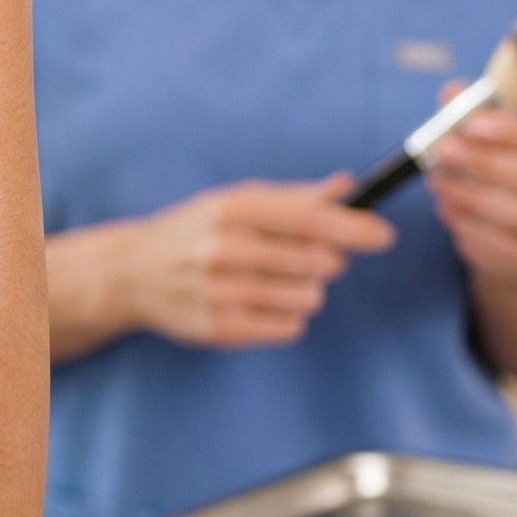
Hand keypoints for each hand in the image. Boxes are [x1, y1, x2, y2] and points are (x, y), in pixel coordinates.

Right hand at [89, 176, 394, 349]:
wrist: (133, 272)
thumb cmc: (193, 231)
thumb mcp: (234, 202)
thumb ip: (292, 197)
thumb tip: (345, 186)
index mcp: (232, 208)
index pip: (308, 218)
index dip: (353, 227)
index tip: (383, 236)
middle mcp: (226, 248)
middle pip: (319, 262)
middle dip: (326, 261)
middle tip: (306, 258)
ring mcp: (221, 292)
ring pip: (309, 298)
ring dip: (306, 290)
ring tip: (274, 281)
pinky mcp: (220, 329)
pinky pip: (289, 327)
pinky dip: (286, 316)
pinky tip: (258, 302)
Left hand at [426, 86, 516, 284]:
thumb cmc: (506, 174)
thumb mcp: (494, 140)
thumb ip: (473, 113)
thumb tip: (452, 91)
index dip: (513, 130)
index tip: (471, 123)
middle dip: (483, 161)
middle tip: (443, 150)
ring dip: (471, 195)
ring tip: (438, 180)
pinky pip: (504, 247)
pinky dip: (471, 228)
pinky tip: (448, 211)